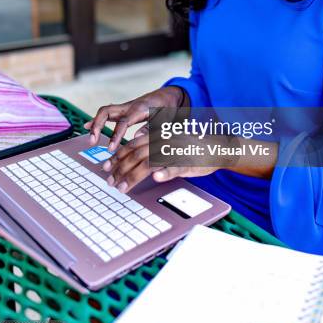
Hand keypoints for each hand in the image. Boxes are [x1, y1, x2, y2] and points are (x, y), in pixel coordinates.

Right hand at [84, 86, 184, 151]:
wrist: (169, 95)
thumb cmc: (167, 108)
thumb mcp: (165, 119)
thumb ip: (151, 128)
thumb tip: (136, 137)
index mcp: (139, 109)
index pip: (123, 122)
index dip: (115, 136)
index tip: (111, 149)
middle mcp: (129, 106)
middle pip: (106, 112)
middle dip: (97, 126)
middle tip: (93, 141)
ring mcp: (125, 107)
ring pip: (105, 112)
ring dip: (95, 123)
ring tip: (90, 138)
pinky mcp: (123, 110)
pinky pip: (108, 113)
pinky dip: (97, 120)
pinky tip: (87, 126)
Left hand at [102, 129, 219, 191]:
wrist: (216, 149)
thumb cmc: (190, 148)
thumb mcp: (169, 142)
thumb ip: (152, 143)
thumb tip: (134, 143)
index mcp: (158, 135)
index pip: (132, 145)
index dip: (118, 156)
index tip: (107, 167)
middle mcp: (164, 140)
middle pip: (136, 154)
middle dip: (120, 169)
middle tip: (110, 181)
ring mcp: (175, 152)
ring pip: (149, 162)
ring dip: (133, 176)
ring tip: (122, 187)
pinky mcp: (188, 162)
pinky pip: (175, 167)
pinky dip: (165, 172)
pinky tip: (156, 177)